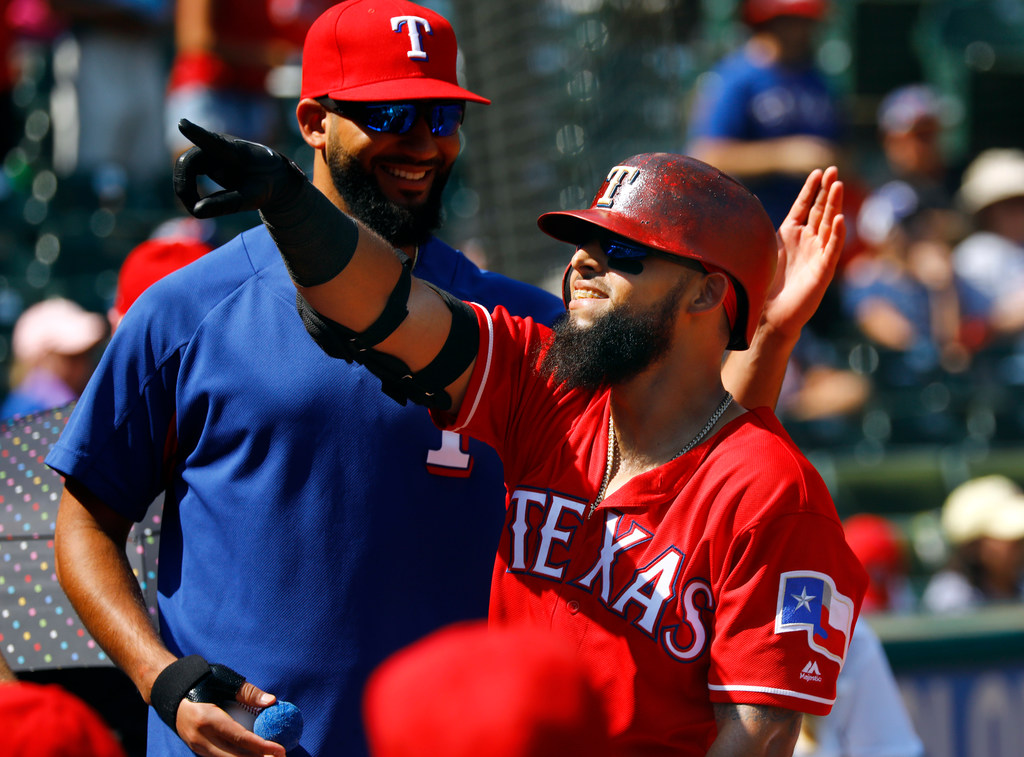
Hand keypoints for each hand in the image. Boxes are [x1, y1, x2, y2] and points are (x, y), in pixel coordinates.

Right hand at [173, 118, 305, 218]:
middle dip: (185, 186)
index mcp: (237, 152)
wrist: (272, 174)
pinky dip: (187, 187)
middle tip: (194, 210)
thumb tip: (196, 212)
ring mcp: (209, 149)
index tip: (183, 124)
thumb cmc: (264, 184)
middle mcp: (219, 144)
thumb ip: (227, 204)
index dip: (197, 135)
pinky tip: (196, 203)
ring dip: (184, 188)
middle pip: (189, 161)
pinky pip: (187, 170)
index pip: (214, 143)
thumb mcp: (252, 198)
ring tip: (196, 209)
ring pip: (185, 165)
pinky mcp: (205, 157)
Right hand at [175, 682, 286, 756]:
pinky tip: (251, 754)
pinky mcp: (197, 749)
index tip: (280, 750)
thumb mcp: (224, 682)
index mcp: (208, 720)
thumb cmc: (202, 683)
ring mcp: (197, 746)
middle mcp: (201, 738)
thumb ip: (248, 693)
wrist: (172, 692)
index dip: (262, 746)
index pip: (240, 738)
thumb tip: (271, 701)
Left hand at [762, 166, 845, 341]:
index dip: (811, 189)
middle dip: (827, 190)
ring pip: (829, 225)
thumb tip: (751, 200)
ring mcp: (818, 253)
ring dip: (834, 206)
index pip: (805, 206)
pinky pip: (832, 249)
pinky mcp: (823, 270)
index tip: (818, 171)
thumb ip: (760, 225)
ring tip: (838, 185)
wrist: (769, 313)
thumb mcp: (762, 248)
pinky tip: (840, 220)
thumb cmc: (765, 282)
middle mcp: (808, 240)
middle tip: (834, 170)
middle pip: (820, 210)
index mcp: (792, 233)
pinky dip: (836, 235)